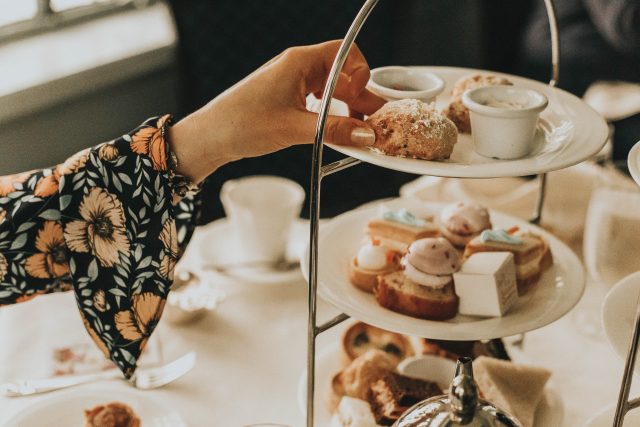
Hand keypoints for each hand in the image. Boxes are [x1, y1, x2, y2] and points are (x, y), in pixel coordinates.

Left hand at [169, 40, 385, 182]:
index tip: (363, 97)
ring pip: (331, 91)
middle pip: (341, 75)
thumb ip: (334, 130)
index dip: (360, 72)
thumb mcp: (294, 129)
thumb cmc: (241, 124)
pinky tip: (335, 133)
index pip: (343, 52)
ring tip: (356, 132)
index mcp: (298, 62)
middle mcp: (296, 68)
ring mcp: (291, 84)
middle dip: (359, 98)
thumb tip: (366, 134)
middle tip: (372, 123)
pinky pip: (318, 102)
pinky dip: (330, 116)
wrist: (209, 137)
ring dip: (346, 109)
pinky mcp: (286, 100)